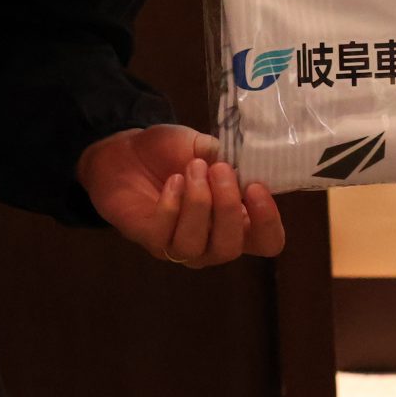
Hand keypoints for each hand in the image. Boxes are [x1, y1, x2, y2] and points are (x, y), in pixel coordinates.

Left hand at [76, 125, 285, 265]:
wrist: (127, 151)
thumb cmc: (173, 153)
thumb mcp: (206, 148)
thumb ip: (228, 157)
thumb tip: (247, 162)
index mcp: (237, 220)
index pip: (268, 241)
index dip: (267, 222)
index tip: (256, 186)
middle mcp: (211, 241)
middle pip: (230, 248)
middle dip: (227, 207)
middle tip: (220, 169)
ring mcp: (179, 246)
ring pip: (196, 245)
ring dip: (198, 203)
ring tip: (193, 169)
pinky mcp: (150, 240)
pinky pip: (165, 235)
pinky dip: (172, 205)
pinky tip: (173, 181)